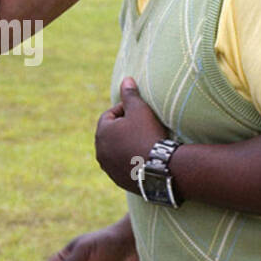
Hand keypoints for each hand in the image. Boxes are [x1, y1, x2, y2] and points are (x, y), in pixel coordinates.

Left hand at [94, 77, 168, 192]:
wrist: (161, 169)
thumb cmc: (148, 135)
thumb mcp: (140, 110)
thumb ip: (130, 95)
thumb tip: (126, 79)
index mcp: (102, 132)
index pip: (110, 115)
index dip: (125, 110)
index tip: (140, 112)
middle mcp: (100, 151)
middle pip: (111, 134)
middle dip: (124, 129)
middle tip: (143, 127)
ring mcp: (108, 168)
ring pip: (115, 151)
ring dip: (126, 145)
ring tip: (144, 142)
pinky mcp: (118, 180)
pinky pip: (122, 166)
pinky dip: (130, 160)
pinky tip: (144, 158)